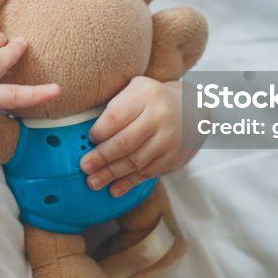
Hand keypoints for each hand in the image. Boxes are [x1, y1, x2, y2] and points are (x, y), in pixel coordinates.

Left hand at [79, 77, 194, 196]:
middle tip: (85, 166)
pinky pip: (147, 173)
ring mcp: (169, 139)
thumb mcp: (137, 89)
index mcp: (146, 95)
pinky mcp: (174, 158)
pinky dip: (128, 183)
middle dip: (101, 157)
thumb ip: (116, 106)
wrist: (193, 108)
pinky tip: (114, 188)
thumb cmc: (154, 99)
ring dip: (111, 174)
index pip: (116, 116)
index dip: (99, 131)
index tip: (89, 140)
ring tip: (93, 182)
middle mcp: (160, 117)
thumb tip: (91, 137)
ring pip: (135, 161)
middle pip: (124, 142)